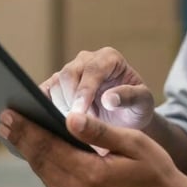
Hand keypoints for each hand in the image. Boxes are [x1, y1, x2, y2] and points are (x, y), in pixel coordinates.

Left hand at [0, 109, 186, 186]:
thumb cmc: (157, 170)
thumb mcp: (133, 143)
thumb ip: (99, 131)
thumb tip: (69, 117)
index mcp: (92, 175)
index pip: (49, 147)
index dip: (28, 129)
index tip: (9, 113)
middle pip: (42, 162)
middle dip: (22, 139)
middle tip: (4, 119)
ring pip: (46, 176)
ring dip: (31, 153)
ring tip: (17, 133)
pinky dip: (45, 167)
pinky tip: (41, 153)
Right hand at [41, 48, 155, 132]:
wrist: (125, 119)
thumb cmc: (135, 108)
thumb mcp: (143, 103)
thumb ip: (130, 97)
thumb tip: (109, 99)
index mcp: (109, 58)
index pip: (92, 70)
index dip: (84, 92)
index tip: (79, 114)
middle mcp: (87, 60)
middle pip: (68, 75)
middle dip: (70, 102)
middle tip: (77, 126)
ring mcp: (70, 72)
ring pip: (55, 86)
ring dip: (61, 109)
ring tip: (76, 128)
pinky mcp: (56, 86)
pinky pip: (43, 94)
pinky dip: (43, 108)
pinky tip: (50, 125)